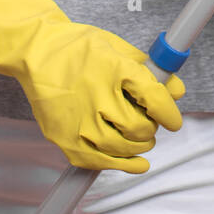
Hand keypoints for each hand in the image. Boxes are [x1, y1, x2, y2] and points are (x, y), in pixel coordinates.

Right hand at [0, 0, 184, 172]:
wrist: (35, 54)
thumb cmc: (78, 47)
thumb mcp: (118, 48)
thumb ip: (149, 70)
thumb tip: (178, 90)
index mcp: (114, 69)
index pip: (153, 98)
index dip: (170, 113)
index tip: (174, 121)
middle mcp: (98, 97)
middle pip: (140, 127)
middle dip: (152, 129)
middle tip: (151, 124)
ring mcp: (79, 122)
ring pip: (123, 147)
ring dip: (140, 146)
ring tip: (142, 139)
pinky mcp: (65, 139)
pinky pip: (99, 162)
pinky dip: (121, 165)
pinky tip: (135, 163)